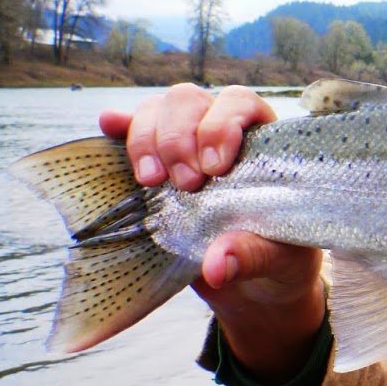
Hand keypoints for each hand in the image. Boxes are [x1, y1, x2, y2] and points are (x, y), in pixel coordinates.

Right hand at [100, 85, 325, 381]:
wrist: (255, 284)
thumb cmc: (278, 259)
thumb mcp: (277, 261)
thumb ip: (251, 256)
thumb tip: (216, 266)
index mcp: (262, 141)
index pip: (240, 103)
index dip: (221, 125)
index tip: (214, 168)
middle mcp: (220, 132)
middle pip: (188, 101)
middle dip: (178, 137)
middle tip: (186, 184)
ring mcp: (183, 145)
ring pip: (156, 111)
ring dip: (146, 139)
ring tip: (150, 181)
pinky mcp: (155, 167)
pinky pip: (130, 133)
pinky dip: (119, 128)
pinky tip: (109, 127)